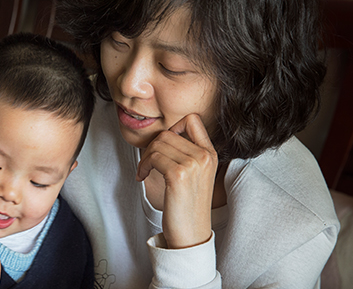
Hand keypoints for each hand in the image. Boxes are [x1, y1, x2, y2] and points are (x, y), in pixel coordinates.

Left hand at [137, 114, 216, 248]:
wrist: (191, 234)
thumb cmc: (187, 205)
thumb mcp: (194, 174)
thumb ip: (186, 152)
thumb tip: (163, 136)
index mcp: (210, 153)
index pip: (192, 119)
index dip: (172, 127)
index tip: (163, 146)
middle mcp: (204, 156)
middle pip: (168, 132)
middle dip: (152, 146)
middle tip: (148, 164)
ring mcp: (193, 164)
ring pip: (158, 143)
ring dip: (145, 157)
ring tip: (145, 171)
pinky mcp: (179, 175)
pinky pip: (153, 157)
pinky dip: (143, 166)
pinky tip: (142, 177)